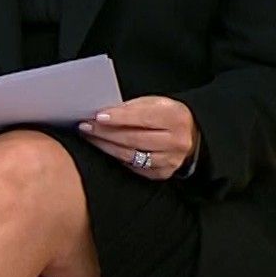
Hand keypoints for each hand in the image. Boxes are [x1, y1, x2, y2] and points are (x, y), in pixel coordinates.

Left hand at [79, 96, 198, 179]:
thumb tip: (102, 113)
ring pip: (131, 155)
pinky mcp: (162, 173)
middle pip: (134, 139)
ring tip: (90, 137)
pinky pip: (134, 167)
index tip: (97, 117)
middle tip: (85, 127)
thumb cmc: (166, 116)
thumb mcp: (154, 103)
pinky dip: (116, 157)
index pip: (143, 118)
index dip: (119, 117)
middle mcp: (176, 141)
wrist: (190, 135)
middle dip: (106, 133)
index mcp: (176, 117)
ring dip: (106, 146)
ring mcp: (170, 160)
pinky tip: (105, 148)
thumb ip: (132, 108)